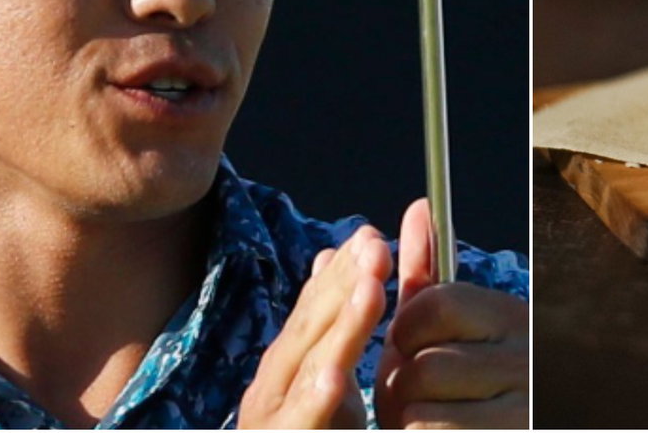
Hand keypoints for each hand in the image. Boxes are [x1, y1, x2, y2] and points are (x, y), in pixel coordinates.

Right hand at [239, 225, 390, 428]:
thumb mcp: (329, 378)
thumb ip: (334, 321)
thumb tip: (332, 254)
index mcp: (284, 366)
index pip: (313, 309)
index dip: (341, 270)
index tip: (371, 234)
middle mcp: (271, 389)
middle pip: (309, 329)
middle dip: (344, 285)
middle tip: (376, 246)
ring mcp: (274, 420)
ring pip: (306, 369)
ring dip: (339, 328)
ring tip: (371, 290)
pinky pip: (300, 422)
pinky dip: (314, 400)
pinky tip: (333, 376)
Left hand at [374, 200, 528, 428]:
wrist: (488, 431)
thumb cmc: (449, 386)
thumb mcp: (436, 329)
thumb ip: (426, 270)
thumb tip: (420, 205)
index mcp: (510, 317)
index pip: (438, 305)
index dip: (406, 329)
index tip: (408, 345)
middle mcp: (526, 359)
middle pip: (426, 364)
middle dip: (402, 384)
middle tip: (413, 393)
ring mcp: (522, 408)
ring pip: (425, 407)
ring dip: (407, 418)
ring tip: (423, 416)